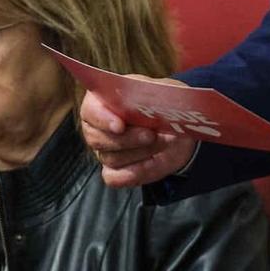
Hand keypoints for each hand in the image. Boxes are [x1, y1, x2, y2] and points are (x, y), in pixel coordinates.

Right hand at [80, 80, 198, 187]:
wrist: (179, 128)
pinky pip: (115, 178)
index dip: (103, 119)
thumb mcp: (161, 92)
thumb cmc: (163, 104)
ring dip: (140, 152)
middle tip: (151, 134)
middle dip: (128, 138)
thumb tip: (146, 103)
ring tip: (164, 141)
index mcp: (101, 101)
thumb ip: (150, 95)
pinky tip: (153, 161)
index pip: (91, 111)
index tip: (120, 125)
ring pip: (111, 158)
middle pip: (97, 138)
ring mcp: (104, 151)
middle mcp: (97, 127)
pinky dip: (136, 172)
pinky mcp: (115, 171)